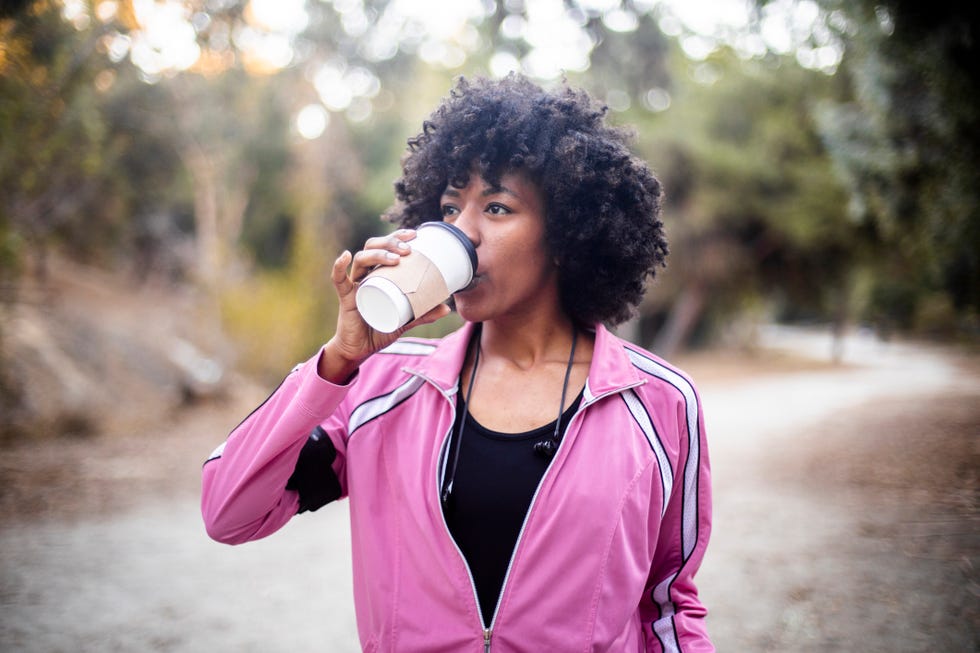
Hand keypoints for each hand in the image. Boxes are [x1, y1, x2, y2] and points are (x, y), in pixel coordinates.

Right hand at [318, 229, 450, 382]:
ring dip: (378, 253)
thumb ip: (423, 313)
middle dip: (390, 242)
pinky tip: (345, 256)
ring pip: (361, 259)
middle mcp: (366, 274)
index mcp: (379, 274)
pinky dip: (339, 267)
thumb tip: (447, 308)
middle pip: (373, 247)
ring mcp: (355, 284)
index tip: (415, 234)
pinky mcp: (346, 298)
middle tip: (408, 249)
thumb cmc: (380, 329)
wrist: (360, 349)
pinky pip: (339, 280)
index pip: (386, 247)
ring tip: (395, 258)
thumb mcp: (406, 320)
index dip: (398, 236)